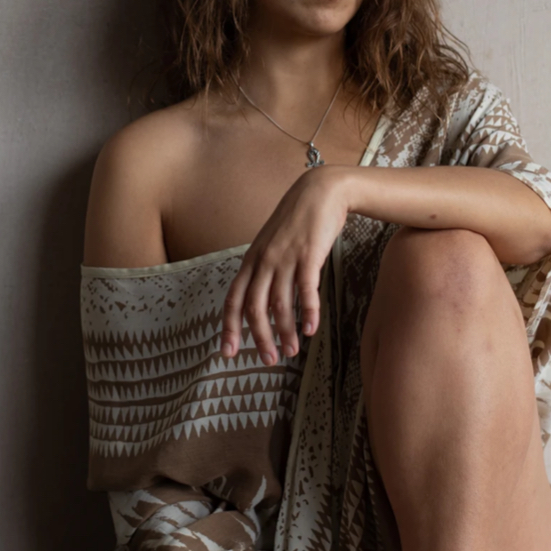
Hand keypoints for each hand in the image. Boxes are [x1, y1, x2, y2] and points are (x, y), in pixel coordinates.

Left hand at [220, 166, 351, 362]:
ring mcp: (285, 257)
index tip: (228, 352)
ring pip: (279, 303)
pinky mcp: (308, 255)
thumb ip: (266, 268)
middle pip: (254, 307)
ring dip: (285, 331)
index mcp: (251, 260)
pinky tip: (311, 329)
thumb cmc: (298, 220)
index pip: (233, 299)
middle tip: (269, 360)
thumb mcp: (273, 243)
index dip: (229, 328)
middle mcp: (264, 260)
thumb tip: (263, 299)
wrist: (321, 191)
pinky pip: (306, 290)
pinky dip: (308, 312)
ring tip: (292, 350)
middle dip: (260, 338)